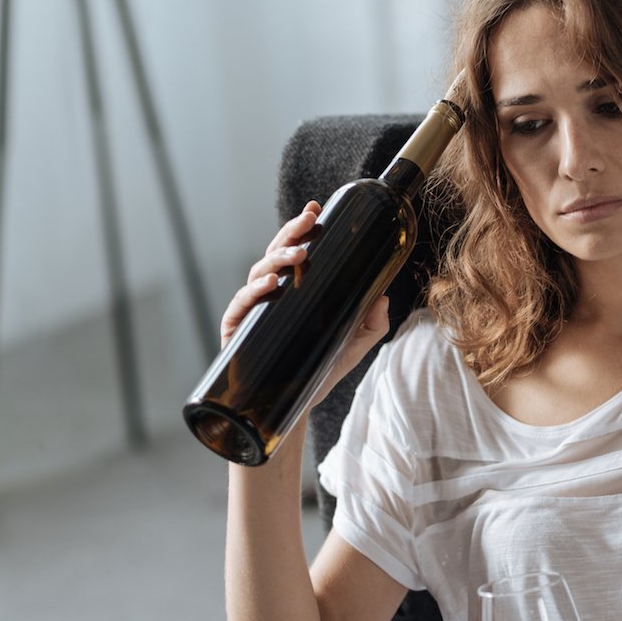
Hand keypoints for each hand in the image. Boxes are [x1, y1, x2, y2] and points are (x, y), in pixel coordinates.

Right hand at [221, 200, 390, 406]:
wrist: (292, 411)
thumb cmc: (317, 372)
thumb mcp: (352, 346)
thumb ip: (371, 324)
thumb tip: (384, 295)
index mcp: (293, 291)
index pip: (295, 252)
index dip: (302, 229)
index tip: (317, 209)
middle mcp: (269, 295)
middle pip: (276, 254)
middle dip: (291, 233)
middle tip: (310, 221)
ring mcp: (251, 312)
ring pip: (258, 273)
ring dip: (278, 259)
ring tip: (299, 254)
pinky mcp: (237, 332)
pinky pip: (241, 306)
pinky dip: (254, 292)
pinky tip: (272, 284)